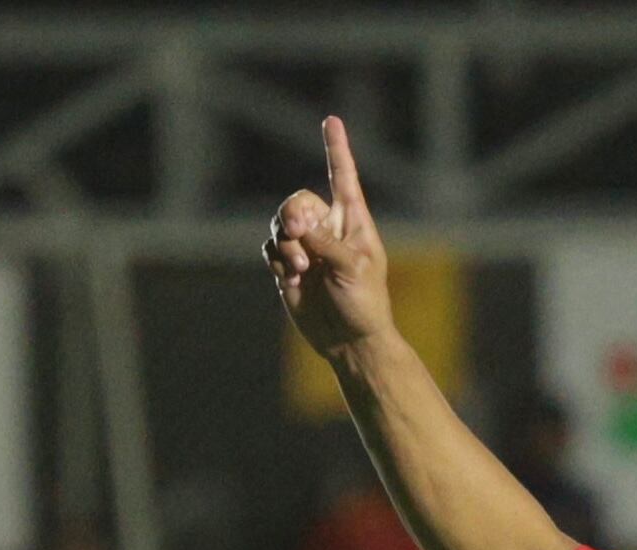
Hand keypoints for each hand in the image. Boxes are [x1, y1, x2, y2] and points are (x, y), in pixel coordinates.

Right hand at [266, 116, 394, 358]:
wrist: (349, 340)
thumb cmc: (365, 304)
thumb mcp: (354, 269)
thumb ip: (325, 242)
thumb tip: (297, 227)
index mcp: (353, 222)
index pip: (343, 177)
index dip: (336, 149)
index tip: (332, 121)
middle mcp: (328, 228)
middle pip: (299, 200)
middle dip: (293, 213)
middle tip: (298, 233)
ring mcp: (306, 246)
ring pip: (280, 223)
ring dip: (285, 242)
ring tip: (299, 267)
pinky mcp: (287, 266)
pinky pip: (270, 247)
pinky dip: (276, 258)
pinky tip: (289, 277)